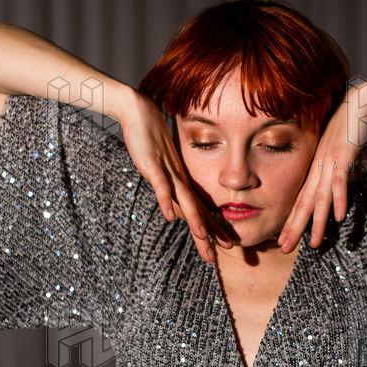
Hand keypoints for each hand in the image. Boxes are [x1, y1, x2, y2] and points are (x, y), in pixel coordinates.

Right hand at [115, 91, 231, 262]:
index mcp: (183, 183)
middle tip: (220, 253)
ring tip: (203, 237)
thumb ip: (169, 190)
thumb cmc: (151, 141)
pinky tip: (169, 217)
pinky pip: (161, 186)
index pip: (201, 210)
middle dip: (208, 234)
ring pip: (184, 200)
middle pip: (197, 211)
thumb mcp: (162, 170)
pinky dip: (166, 201)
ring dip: (194, 220)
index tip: (225, 246)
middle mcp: (180, 180)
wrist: (141, 113)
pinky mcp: (153, 167)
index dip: (213, 229)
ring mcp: (168, 173)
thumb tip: (175, 212)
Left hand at [278, 93, 366, 251]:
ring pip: (320, 198)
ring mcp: (329, 163)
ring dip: (317, 222)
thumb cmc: (349, 128)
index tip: (284, 239)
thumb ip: (338, 173)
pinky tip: (339, 217)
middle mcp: (318, 169)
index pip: (300, 200)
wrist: (357, 103)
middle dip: (295, 228)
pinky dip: (339, 199)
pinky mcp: (343, 156)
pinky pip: (340, 181)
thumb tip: (340, 191)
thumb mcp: (339, 155)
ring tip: (314, 244)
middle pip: (304, 203)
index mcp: (315, 170)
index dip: (292, 221)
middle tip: (285, 248)